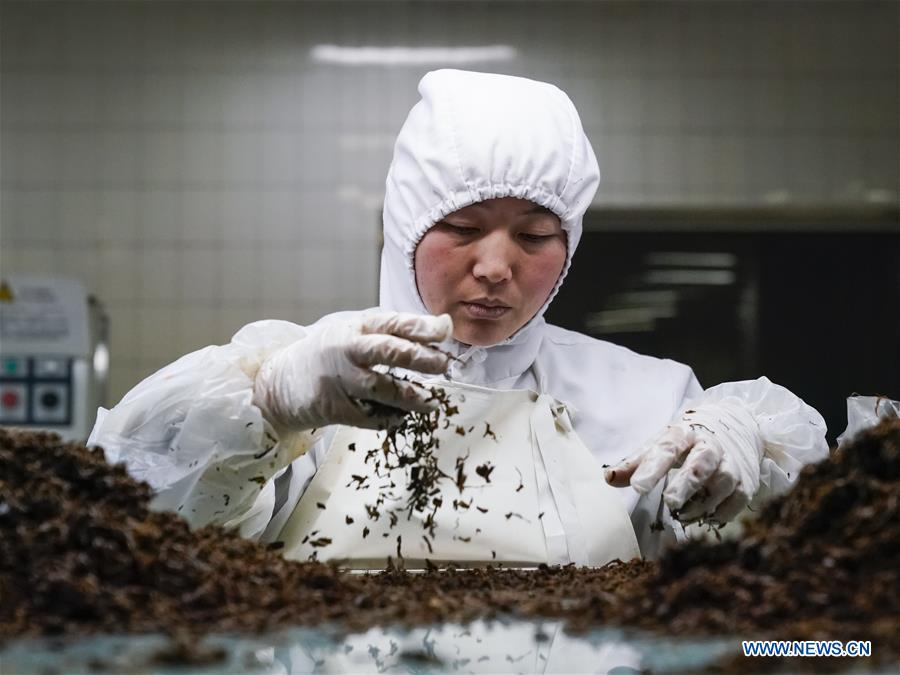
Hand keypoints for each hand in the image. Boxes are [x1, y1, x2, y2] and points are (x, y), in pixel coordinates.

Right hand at [253, 312, 452, 430]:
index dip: (422, 327)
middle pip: (390, 352)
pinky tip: (402, 416)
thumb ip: (395, 329)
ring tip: (431, 403)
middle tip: (443, 365)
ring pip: (383, 389)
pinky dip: (391, 418)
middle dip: (422, 358)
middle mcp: (348, 351)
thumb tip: (443, 326)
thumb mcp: (355, 332)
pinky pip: (372, 416)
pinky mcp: (335, 408)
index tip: (445, 331)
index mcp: (355, 327)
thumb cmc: (329, 353)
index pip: (393, 323)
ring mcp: (341, 381)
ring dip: (412, 398)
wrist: (279, 381)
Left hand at [604, 402, 763, 522]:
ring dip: (700, 503)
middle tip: (669, 502)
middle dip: (686, 484)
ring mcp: (731, 463)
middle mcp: (711, 445)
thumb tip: (608, 479)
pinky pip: (736, 500)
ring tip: (682, 513)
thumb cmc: (687, 441)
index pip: (667, 447)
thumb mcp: (660, 444)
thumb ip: (635, 462)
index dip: (652, 467)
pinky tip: (706, 517)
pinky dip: (721, 512)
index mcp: (684, 433)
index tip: (637, 487)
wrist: (735, 425)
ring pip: (721, 484)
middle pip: (701, 463)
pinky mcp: (747, 481)